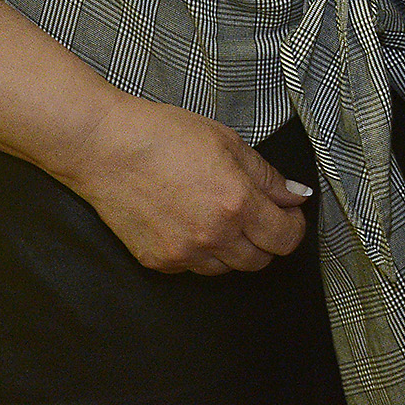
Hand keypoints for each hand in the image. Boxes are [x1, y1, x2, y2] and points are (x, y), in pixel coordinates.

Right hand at [54, 91, 310, 273]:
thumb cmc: (166, 136)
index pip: (285, 238)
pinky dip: (202, 252)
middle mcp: (213, 236)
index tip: (289, 212)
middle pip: (260, 261)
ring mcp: (184, 253)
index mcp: (236, 203)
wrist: (107, 148)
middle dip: (267, 239)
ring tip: (220, 215)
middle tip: (258, 213)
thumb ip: (267, 176)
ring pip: (228, 268)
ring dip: (235, 248)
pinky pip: (194, 268)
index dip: (293, 225)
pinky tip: (191, 222)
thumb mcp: (228, 142)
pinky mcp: (158, 262)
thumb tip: (297, 195)